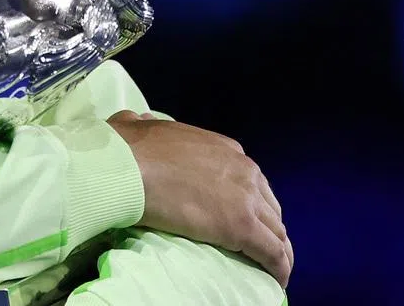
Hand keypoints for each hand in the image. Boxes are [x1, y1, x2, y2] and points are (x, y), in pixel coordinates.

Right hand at [106, 110, 293, 287]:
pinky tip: (276, 279)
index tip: (239, 216)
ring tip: (270, 268)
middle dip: (267, 226)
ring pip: (277, 231)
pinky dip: (278, 268)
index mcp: (224, 149)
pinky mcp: (243, 226)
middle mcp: (243, 170)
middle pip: (269, 206)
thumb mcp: (141, 126)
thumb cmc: (127, 148)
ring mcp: (246, 198)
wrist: (125, 167)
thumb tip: (140, 124)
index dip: (248, 201)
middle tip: (257, 246)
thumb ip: (147, 126)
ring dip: (276, 250)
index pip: (250, 181)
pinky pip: (273, 253)